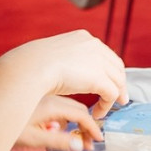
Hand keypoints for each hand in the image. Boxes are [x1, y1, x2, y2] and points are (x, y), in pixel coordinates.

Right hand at [5, 32, 126, 113]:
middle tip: (118, 97)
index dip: (109, 70)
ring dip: (114, 96)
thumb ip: (66, 60)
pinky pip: (111, 94)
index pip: (105, 54)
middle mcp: (94, 45)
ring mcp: (98, 61)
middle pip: (116, 66)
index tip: (109, 81)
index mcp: (83, 38)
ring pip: (117, 81)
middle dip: (118, 83)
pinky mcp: (99, 78)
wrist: (32, 67)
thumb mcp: (54, 56)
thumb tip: (65, 70)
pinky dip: (107, 105)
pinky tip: (97, 113)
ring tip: (105, 109)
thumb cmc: (33, 64)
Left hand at [18, 93, 106, 150]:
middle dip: (86, 126)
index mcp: (52, 105)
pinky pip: (59, 108)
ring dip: (77, 122)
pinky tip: (60, 130)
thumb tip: (81, 146)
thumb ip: (59, 141)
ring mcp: (44, 98)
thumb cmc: (8, 128)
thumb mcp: (34, 138)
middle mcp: (50, 98)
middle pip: (78, 109)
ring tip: (77, 139)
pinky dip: (66, 119)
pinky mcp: (38, 101)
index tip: (97, 141)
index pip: (81, 114)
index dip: (92, 128)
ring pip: (69, 108)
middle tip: (89, 143)